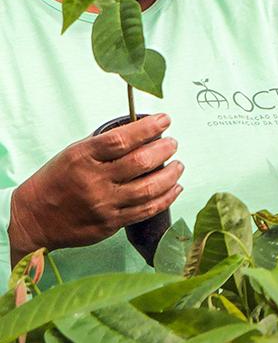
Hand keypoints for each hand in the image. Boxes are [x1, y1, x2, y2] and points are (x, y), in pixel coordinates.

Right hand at [9, 114, 182, 266]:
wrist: (34, 218)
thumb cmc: (56, 181)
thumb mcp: (74, 153)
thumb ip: (104, 145)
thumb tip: (139, 131)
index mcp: (84, 157)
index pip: (122, 139)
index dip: (148, 128)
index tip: (164, 120)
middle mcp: (95, 180)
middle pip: (141, 162)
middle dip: (164, 149)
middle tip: (173, 143)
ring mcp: (104, 204)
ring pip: (150, 188)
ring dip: (171, 174)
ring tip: (179, 165)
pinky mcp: (111, 223)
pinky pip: (146, 210)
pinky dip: (166, 198)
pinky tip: (175, 188)